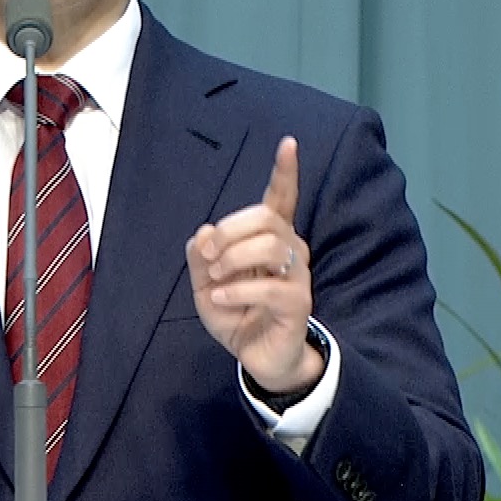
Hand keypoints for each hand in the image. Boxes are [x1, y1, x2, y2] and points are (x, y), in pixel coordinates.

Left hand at [185, 136, 320, 393]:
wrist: (258, 358)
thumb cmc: (237, 314)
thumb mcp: (206, 284)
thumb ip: (201, 257)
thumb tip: (204, 232)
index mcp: (268, 239)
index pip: (281, 198)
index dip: (285, 171)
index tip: (289, 143)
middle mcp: (290, 250)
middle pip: (264, 217)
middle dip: (228, 230)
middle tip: (211, 258)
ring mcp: (297, 276)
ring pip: (270, 245)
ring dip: (233, 259)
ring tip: (217, 280)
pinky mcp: (298, 303)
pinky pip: (270, 287)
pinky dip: (237, 290)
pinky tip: (222, 298)